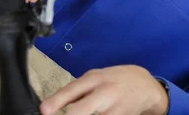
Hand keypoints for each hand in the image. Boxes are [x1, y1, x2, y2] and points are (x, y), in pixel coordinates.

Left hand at [40, 65, 168, 114]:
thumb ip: (77, 90)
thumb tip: (52, 105)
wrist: (144, 84)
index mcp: (94, 79)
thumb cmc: (113, 80)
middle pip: (84, 108)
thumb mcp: (95, 78)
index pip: (73, 90)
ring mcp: (115, 108)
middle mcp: (105, 92)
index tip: (44, 110)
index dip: (57, 100)